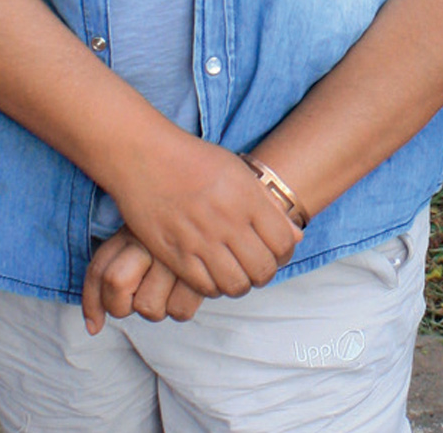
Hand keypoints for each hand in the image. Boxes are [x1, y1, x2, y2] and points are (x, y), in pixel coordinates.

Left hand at [81, 229, 207, 333]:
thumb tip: (93, 328)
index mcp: (134, 230)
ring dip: (157, 307)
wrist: (218, 214)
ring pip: (148, 308)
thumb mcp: (138, 239)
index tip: (95, 323)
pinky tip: (190, 289)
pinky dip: (183, 307)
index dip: (92, 303)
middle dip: (121, 306)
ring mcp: (177, 256)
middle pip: (116, 285)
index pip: (98, 271)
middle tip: (139, 297)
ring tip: (170, 288)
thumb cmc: (174, 234)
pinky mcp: (204, 271)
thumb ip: (108, 274)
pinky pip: (180, 311)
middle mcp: (152, 240)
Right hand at [104, 133, 302, 299]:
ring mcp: (199, 240)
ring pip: (234, 284)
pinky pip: (202, 286)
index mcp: (248, 199)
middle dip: (264, 274)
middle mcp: (227, 222)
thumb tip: (297, 236)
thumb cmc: (195, 160)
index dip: (284, 255)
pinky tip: (210, 274)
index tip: (275, 254)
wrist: (145, 156)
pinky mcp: (173, 253)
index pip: (283, 244)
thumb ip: (269, 205)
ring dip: (239, 284)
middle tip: (255, 268)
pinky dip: (212, 287)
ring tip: (234, 273)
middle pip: (261, 270)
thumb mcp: (240, 172)